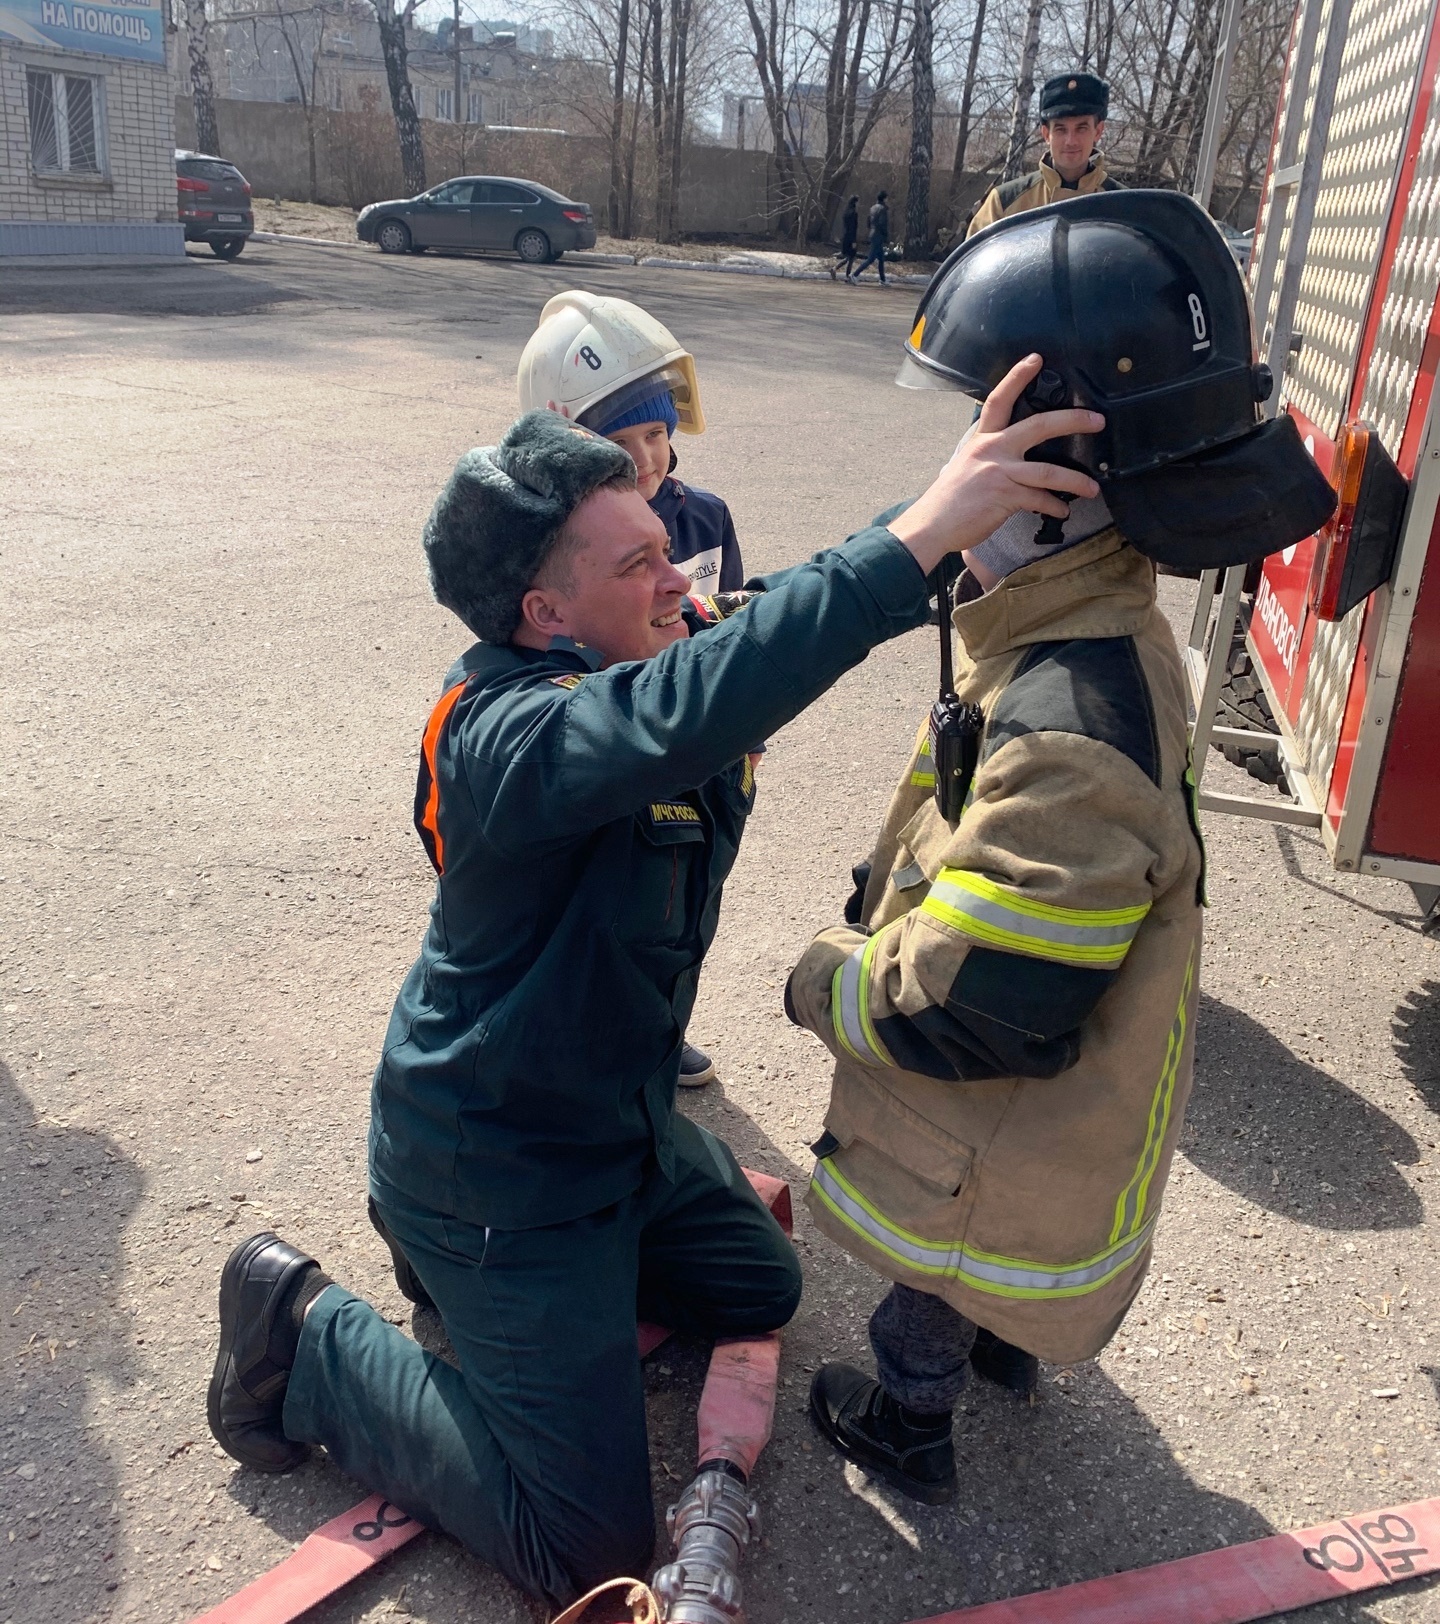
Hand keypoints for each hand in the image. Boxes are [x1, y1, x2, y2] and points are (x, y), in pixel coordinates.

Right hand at [888, 355, 1103, 577]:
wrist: (933, 524)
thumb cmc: (949, 500)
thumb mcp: (966, 466)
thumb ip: (990, 457)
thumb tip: (1014, 459)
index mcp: (982, 440)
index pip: (999, 400)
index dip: (1017, 377)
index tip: (1036, 359)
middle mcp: (992, 450)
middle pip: (1039, 425)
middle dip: (1072, 421)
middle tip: (1097, 420)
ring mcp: (1000, 473)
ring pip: (1049, 471)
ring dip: (1076, 480)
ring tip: (1092, 488)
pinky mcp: (1006, 497)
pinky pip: (1040, 499)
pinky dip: (1055, 506)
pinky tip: (1062, 511)